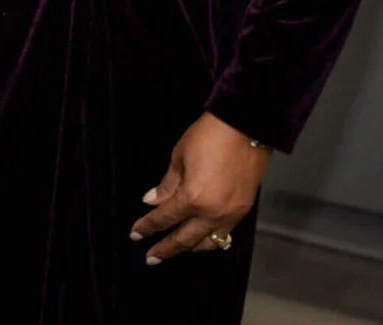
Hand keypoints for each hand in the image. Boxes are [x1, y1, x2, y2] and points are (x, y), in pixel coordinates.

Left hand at [129, 112, 270, 264]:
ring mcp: (231, 214)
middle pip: (185, 240)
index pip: (165, 219)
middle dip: (166, 249)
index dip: (148, 227)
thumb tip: (152, 201)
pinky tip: (201, 237)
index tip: (136, 233)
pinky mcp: (244, 210)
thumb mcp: (179, 157)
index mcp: (194, 198)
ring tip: (175, 249)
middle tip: (151, 257)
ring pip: (208, 243)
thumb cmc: (211, 136)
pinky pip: (224, 233)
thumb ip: (166, 185)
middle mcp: (213, 212)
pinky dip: (210, 239)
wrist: (246, 126)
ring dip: (190, 248)